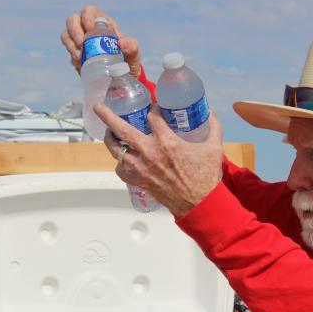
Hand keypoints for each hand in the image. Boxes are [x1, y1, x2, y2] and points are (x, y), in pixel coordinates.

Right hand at [61, 5, 141, 76]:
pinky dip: (73, 58)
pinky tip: (82, 65)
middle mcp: (88, 29)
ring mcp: (80, 42)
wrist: (121, 78)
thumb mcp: (133, 55)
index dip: (86, 16)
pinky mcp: (76, 55)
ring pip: (67, 36)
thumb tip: (122, 43)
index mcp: (102, 23)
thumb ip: (132, 48)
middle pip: (72, 20)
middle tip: (80, 44)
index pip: (89, 11)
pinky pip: (69, 53)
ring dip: (71, 46)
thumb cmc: (128, 61)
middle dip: (74, 30)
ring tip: (81, 58)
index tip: (90, 28)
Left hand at [97, 105, 224, 216]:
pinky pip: (121, 171)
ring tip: (110, 133)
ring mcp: (142, 169)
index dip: (152, 109)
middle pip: (122, 130)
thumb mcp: (214, 148)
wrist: (199, 205)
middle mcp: (150, 153)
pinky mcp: (139, 182)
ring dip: (111, 140)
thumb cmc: (206, 177)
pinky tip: (122, 158)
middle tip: (98, 107)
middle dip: (108, 116)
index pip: (152, 116)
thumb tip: (210, 112)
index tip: (154, 108)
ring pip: (116, 151)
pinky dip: (119, 163)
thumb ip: (213, 127)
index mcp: (167, 142)